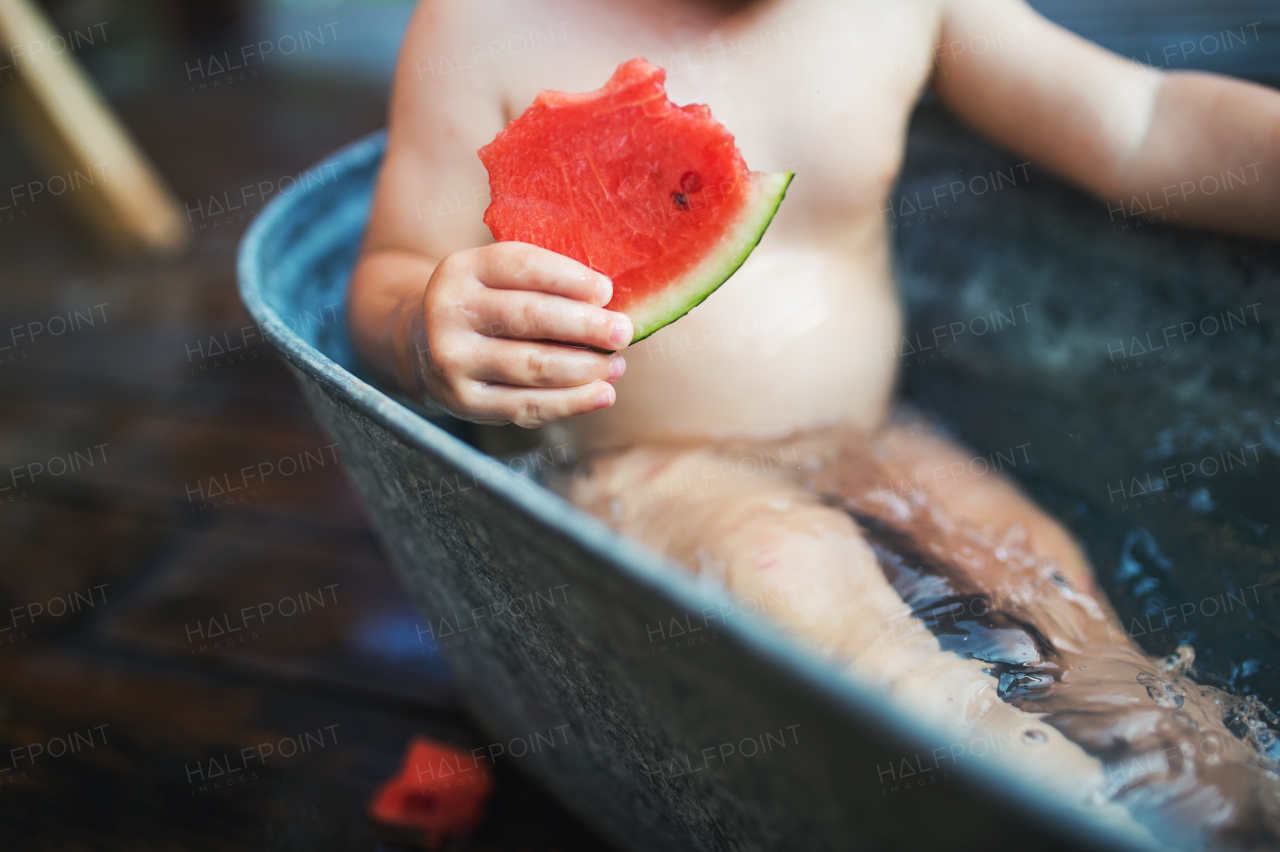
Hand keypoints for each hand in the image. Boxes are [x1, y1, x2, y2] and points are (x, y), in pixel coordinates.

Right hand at [411, 242, 632, 427]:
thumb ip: (542, 281)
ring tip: (616, 366)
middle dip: (585, 326)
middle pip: (530, 317)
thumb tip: (611, 303)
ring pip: (533, 365)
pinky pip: (527, 404)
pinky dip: (571, 402)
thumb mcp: (495, 279)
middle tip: (623, 332)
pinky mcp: (464, 401)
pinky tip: (602, 394)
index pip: (522, 265)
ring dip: (585, 368)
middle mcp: (450, 311)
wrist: (421, 346)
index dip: (569, 277)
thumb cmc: (484, 306)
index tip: (607, 291)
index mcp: (463, 269)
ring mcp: (453, 359)